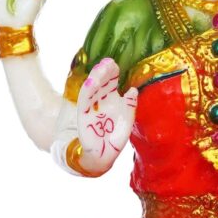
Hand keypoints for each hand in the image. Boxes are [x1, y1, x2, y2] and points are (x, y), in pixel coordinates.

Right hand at [75, 58, 137, 172]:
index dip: (112, 72)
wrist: (103, 155)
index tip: (113, 63)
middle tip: (107, 62)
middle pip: (101, 82)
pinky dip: (87, 93)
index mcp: (111, 99)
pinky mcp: (84, 116)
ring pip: (92, 90)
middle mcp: (100, 100)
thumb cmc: (115, 137)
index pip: (110, 82)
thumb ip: (130, 104)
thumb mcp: (127, 119)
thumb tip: (133, 90)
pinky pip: (84, 102)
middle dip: (104, 72)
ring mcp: (91, 107)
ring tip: (100, 69)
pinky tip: (90, 83)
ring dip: (96, 79)